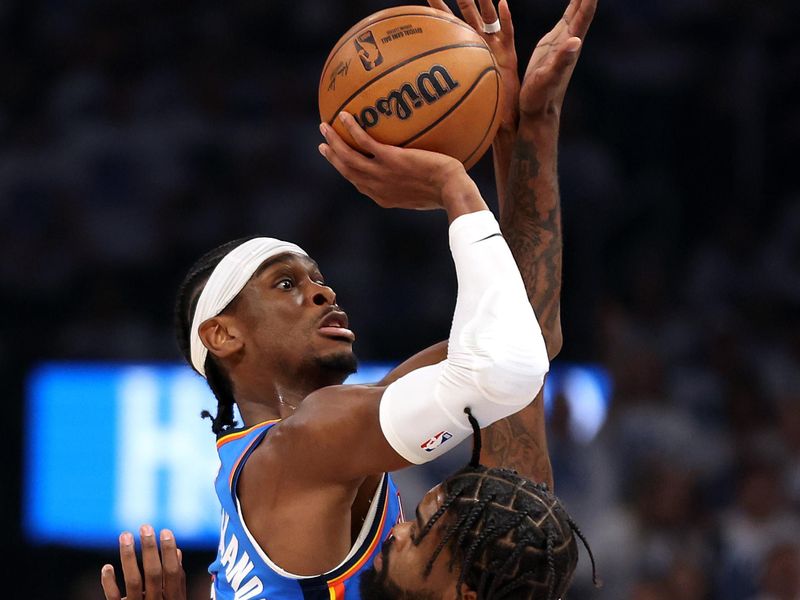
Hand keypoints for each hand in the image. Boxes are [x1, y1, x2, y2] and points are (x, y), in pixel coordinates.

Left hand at [101, 525, 185, 599]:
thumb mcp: (175, 599)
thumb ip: (177, 580)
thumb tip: (177, 552)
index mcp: (173, 599)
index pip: (172, 572)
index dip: (168, 551)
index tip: (165, 531)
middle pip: (153, 574)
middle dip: (149, 549)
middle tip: (145, 527)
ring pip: (133, 581)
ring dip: (129, 557)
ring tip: (125, 535)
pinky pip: (113, 597)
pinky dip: (109, 582)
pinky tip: (107, 567)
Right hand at [319, 112, 482, 217]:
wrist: (450, 190)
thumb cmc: (448, 191)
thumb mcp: (430, 192)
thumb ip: (420, 182)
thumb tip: (428, 169)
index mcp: (384, 197)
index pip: (360, 184)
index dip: (346, 172)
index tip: (339, 162)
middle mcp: (377, 187)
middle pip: (347, 171)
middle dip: (332, 157)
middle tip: (322, 144)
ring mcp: (381, 173)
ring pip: (348, 157)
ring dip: (333, 141)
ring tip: (324, 126)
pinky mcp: (388, 159)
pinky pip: (364, 141)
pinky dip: (351, 128)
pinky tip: (344, 114)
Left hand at [428, 0, 518, 132]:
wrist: (501, 111)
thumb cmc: (477, 104)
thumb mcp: (454, 95)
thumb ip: (438, 90)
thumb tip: (409, 99)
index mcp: (463, 47)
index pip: (447, 24)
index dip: (437, 8)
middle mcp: (478, 41)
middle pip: (467, 14)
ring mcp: (494, 43)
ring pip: (488, 16)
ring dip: (483, 1)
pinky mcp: (509, 50)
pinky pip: (507, 31)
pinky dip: (505, 18)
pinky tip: (502, 3)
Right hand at [520, 0, 596, 119]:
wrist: (538, 111)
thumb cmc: (541, 97)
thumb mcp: (548, 78)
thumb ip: (561, 61)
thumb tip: (575, 41)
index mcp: (570, 44)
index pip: (584, 14)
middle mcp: (570, 39)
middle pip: (584, 8)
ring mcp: (563, 40)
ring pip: (577, 11)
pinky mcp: (553, 44)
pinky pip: (566, 18)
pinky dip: (571, 4)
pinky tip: (573, 0)